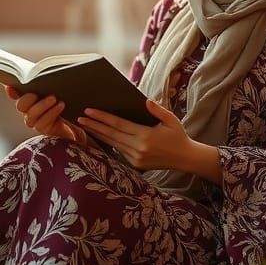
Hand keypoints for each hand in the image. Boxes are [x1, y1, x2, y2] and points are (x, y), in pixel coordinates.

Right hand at [5, 86, 87, 143]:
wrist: (77, 122)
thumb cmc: (67, 102)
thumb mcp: (60, 90)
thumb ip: (50, 82)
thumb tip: (49, 71)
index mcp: (29, 98)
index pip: (15, 94)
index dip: (11, 91)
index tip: (11, 85)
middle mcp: (28, 110)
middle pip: (21, 105)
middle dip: (28, 98)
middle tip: (36, 92)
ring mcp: (34, 121)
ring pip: (31, 114)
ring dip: (42, 105)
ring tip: (53, 98)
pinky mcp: (43, 129)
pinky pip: (42, 122)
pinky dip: (52, 113)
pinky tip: (60, 106)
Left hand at [77, 99, 192, 170]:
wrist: (185, 158)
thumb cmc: (178, 136)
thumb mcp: (171, 120)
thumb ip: (158, 110)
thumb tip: (145, 100)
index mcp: (146, 136)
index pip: (119, 125)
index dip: (103, 117)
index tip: (89, 111)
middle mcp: (139, 148)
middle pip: (111, 134)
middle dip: (94, 126)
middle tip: (80, 118)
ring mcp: (136, 158)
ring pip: (112, 144)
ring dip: (98, 135)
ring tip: (85, 126)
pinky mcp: (136, 164)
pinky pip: (119, 151)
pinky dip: (108, 143)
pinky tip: (99, 136)